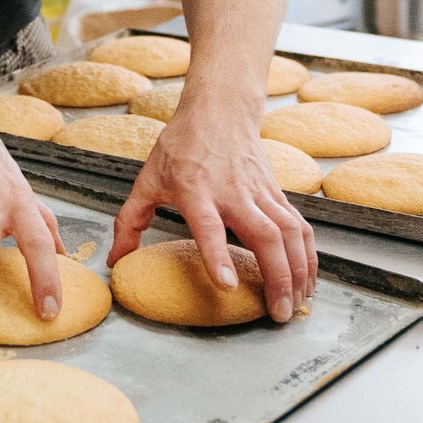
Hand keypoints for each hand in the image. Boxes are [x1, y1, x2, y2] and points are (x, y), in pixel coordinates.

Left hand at [107, 103, 316, 321]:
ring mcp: (260, 192)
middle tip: (277, 313)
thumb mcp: (147, 180)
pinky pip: (299, 226)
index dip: (218, 257)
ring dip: (298, 270)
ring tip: (296, 303)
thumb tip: (116, 260)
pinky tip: (307, 279)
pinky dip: (307, 255)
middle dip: (277, 277)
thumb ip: (129, 222)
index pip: (210, 228)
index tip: (227, 285)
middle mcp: (234, 193)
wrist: (219, 108)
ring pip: (290, 233)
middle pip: (266, 235)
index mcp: (196, 191)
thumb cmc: (180, 146)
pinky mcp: (277, 192)